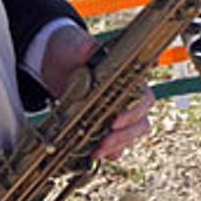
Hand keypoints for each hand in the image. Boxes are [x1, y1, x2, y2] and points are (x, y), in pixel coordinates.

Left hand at [38, 25, 150, 161]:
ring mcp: (118, 112)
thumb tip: (87, 49)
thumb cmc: (71, 50)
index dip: (134, 112)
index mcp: (128, 77)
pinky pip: (116, 144)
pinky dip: (109, 151)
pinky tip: (96, 154)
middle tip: (105, 143)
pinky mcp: (104, 124)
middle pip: (141, 121)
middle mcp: (128, 96)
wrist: (56, 61)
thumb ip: (82, 47)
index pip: (143, 98)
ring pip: (130, 135)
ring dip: (117, 145)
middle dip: (124, 135)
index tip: (116, 121)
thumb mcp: (74, 46)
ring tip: (97, 152)